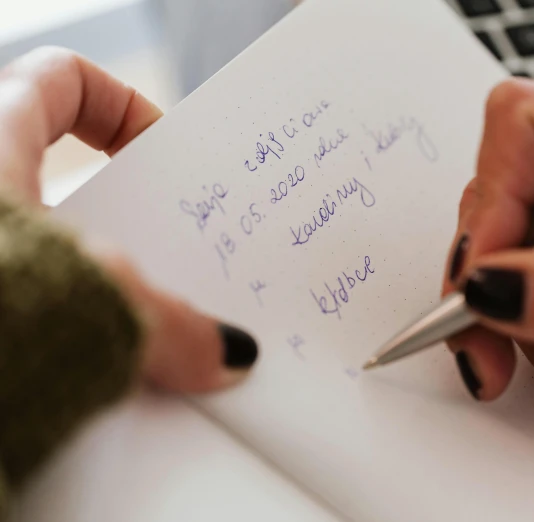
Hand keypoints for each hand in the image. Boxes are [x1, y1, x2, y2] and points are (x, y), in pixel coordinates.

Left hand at [0, 47, 258, 391]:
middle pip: (48, 169)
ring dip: (82, 280)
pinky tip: (84, 369)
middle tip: (157, 252)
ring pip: (29, 242)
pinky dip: (51, 325)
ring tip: (128, 326)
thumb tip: (224, 353)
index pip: (61, 79)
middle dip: (111, 212)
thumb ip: (173, 324)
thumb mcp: (96, 301)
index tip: (160, 153)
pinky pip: (14, 297)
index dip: (120, 105)